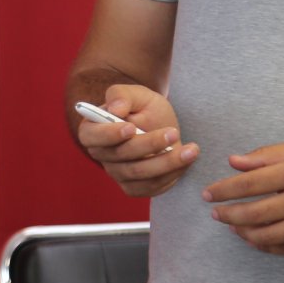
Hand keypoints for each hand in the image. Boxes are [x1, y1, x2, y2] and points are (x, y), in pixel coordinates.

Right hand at [76, 85, 199, 197]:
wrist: (160, 124)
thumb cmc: (144, 107)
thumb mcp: (136, 94)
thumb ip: (122, 95)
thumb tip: (115, 108)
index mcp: (93, 130)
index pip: (91, 136)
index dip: (109, 134)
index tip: (130, 127)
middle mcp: (101, 155)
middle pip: (121, 156)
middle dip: (150, 145)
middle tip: (174, 132)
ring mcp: (117, 174)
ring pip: (140, 173)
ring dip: (167, 162)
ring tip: (191, 150)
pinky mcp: (134, 187)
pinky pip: (151, 187)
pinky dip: (171, 176)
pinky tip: (186, 162)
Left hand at [201, 141, 283, 255]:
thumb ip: (269, 155)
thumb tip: (233, 162)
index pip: (250, 183)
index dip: (224, 190)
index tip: (209, 194)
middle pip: (255, 213)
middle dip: (228, 214)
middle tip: (215, 214)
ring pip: (269, 236)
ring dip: (244, 233)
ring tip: (233, 227)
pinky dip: (268, 247)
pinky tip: (256, 240)